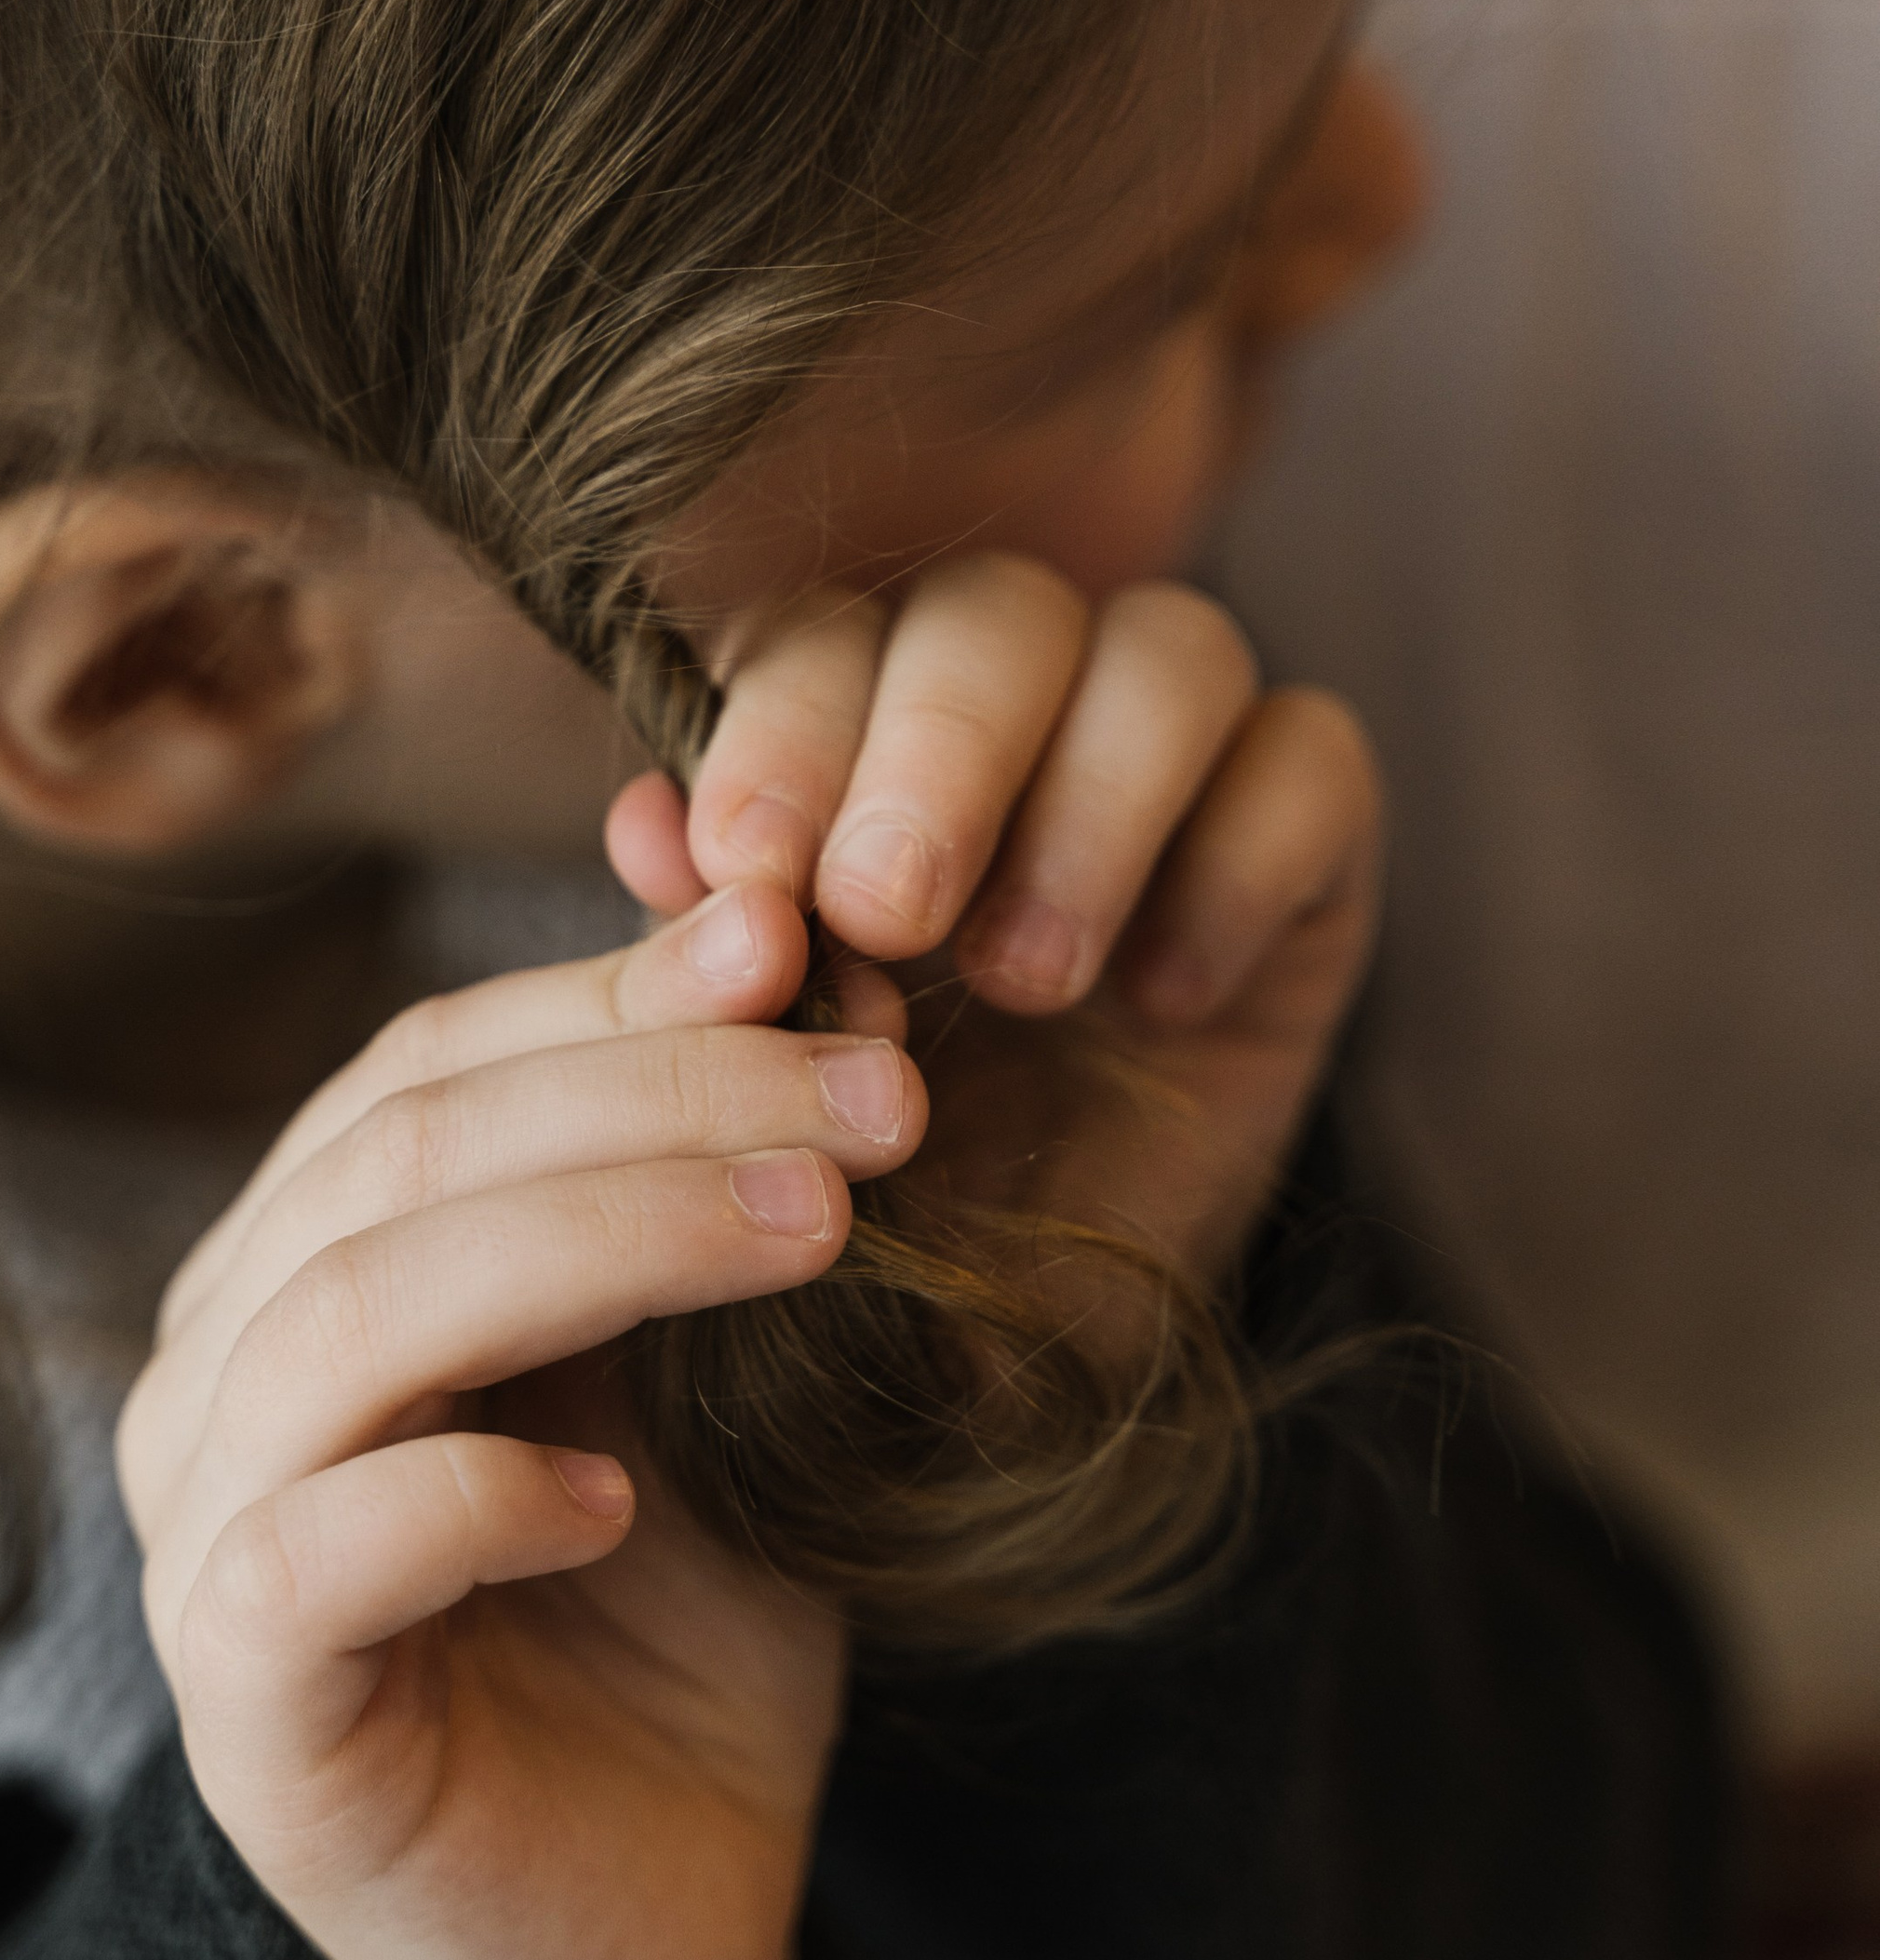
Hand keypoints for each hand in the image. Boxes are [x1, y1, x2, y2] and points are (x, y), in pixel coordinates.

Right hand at [117, 888, 925, 1959]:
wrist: (653, 1943)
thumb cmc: (678, 1627)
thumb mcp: (714, 1365)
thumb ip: (707, 1167)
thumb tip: (765, 909)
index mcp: (310, 1263)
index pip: (428, 1062)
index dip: (616, 993)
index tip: (819, 947)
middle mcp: (223, 1378)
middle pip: (401, 1158)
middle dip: (654, 1093)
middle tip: (878, 1097)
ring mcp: (207, 1544)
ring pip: (354, 1315)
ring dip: (602, 1238)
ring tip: (819, 1234)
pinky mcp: (249, 1719)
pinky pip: (316, 1555)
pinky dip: (470, 1493)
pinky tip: (617, 1496)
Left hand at [606, 561, 1381, 1285]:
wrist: (1023, 1350)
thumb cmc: (868, 1199)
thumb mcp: (762, 1095)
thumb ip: (704, 955)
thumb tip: (644, 820)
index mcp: (856, 737)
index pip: (828, 634)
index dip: (787, 725)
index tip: (747, 867)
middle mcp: (1020, 717)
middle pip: (1000, 609)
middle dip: (937, 752)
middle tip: (886, 912)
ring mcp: (1179, 764)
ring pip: (1173, 647)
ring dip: (1090, 806)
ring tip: (1024, 983)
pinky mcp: (1312, 838)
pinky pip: (1313, 762)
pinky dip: (1236, 867)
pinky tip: (1165, 1005)